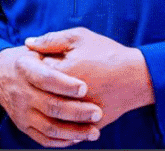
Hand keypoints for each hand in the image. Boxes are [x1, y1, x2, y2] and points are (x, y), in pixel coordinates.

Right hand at [0, 45, 103, 146]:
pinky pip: (44, 139)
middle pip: (50, 106)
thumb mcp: (35, 48)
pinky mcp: (24, 126)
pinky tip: (80, 137)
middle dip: (77, 111)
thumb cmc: (27, 60)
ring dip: (74, 132)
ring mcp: (21, 112)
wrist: (0, 76)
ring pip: (49, 127)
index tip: (85, 87)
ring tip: (94, 132)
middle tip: (97, 112)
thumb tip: (67, 48)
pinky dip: (63, 142)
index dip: (65, 84)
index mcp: (24, 69)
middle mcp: (21, 93)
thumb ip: (51, 44)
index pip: (45, 78)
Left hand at [26, 27, 154, 130]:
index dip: (36, 63)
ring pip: (50, 112)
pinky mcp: (85, 126)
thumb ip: (51, 40)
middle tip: (53, 76)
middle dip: (41, 84)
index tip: (45, 59)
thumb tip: (28, 43)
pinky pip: (65, 126)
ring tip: (59, 89)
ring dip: (49, 102)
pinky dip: (62, 118)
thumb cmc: (107, 54)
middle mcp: (64, 96)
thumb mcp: (79, 38)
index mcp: (59, 72)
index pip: (32, 70)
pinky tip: (66, 106)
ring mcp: (75, 114)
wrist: (137, 77)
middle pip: (38, 93)